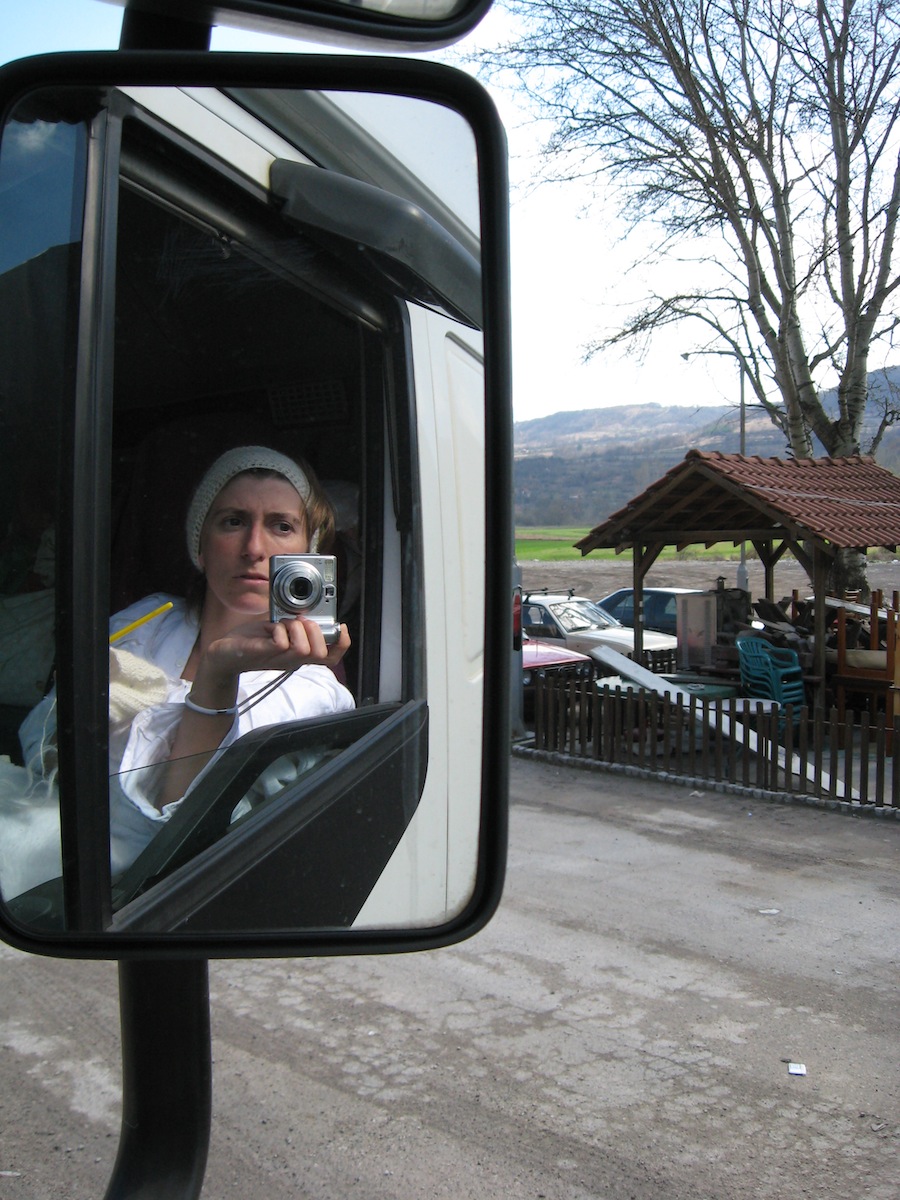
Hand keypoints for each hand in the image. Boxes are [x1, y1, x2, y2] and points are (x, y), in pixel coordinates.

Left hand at [201, 616, 349, 686]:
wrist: (224, 654)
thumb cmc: (251, 641)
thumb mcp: (278, 630)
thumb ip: (293, 624)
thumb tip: (305, 610)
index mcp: (299, 654)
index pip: (331, 657)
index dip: (343, 644)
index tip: (341, 626)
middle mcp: (293, 660)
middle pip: (322, 655)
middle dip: (316, 631)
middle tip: (300, 621)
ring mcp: (280, 660)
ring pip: (304, 649)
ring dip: (296, 628)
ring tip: (283, 624)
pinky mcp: (266, 654)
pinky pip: (282, 643)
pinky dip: (278, 629)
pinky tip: (269, 628)